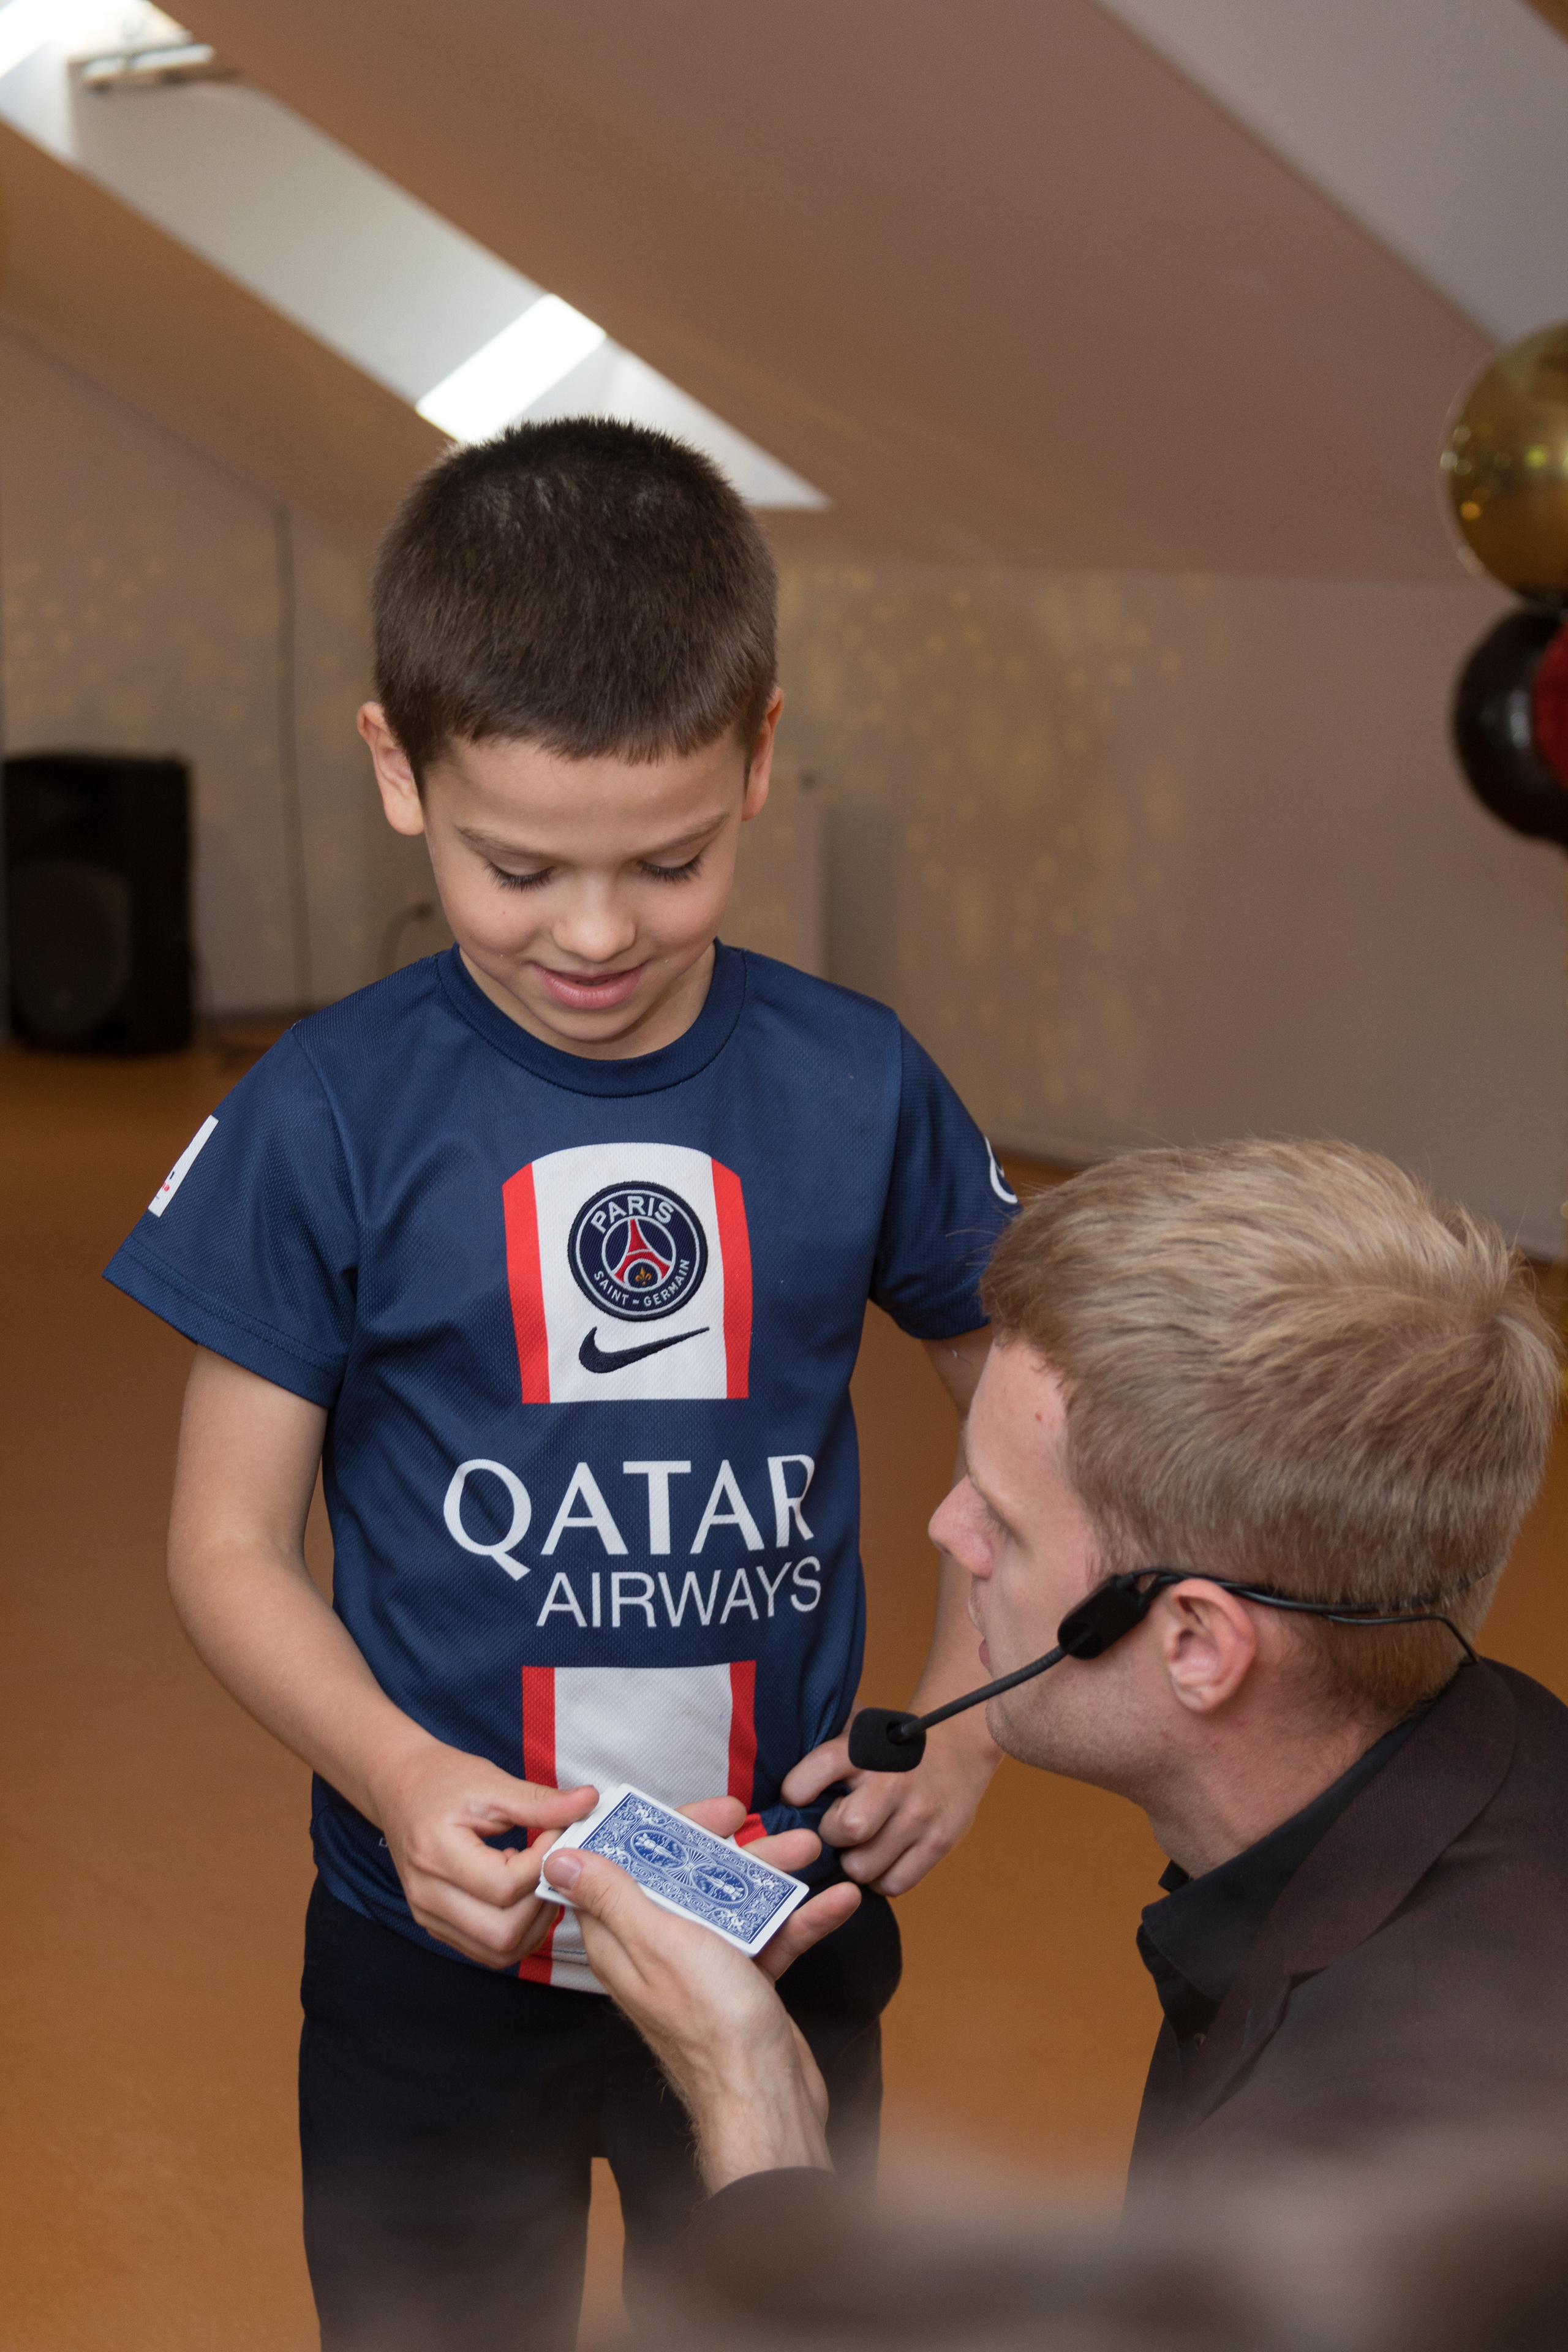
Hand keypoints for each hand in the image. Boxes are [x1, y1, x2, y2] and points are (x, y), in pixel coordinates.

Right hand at [369, 1729, 596, 1967]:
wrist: (399, 1787)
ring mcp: (428, 1916)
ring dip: (532, 1923)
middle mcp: (427, 1896)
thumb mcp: (492, 1782)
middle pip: (502, 1933)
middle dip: (541, 1903)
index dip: (544, 1863)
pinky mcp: (435, 1926)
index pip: (505, 1886)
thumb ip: (540, 1802)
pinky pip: (485, 1949)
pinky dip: (514, 1930)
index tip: (559, 1834)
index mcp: (436, 1854)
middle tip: (555, 1866)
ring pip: (497, 1951)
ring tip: (539, 1880)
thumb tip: (588, 1802)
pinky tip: (519, 1893)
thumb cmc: (442, 1780)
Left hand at [540, 1804, 857, 2190]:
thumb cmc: (711, 2024)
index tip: (696, 1809)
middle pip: (683, 1879)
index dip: (656, 1831)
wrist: (767, 2099)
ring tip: (809, 1849)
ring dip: (771, 1875)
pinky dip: (798, 1919)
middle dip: (725, 1845)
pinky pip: (768, 1939)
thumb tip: (557, 1859)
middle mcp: (658, 1953)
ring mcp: (702, 1970)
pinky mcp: (742, 1987)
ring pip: (731, 1904)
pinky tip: (836, 1901)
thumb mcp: (659, 1942)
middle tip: (755, 1817)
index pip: (625, 1868)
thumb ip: (613, 1896)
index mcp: (624, 1942)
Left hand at [782, 1722, 997, 1894]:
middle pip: (845, 1829)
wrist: (959, 1745)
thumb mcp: (856, 1728)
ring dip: (854, 1864)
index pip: (812, 1776)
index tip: (798, 1797)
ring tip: (859, 1846)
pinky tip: (882, 1858)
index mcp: (863, 1748)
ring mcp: (919, 1814)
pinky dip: (882, 1879)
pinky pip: (895, 1884)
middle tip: (836, 1828)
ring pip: (865, 1867)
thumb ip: (820, 1745)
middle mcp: (892, 1781)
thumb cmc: (892, 1744)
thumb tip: (770, 1771)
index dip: (796, 1792)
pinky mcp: (939, 1842)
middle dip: (831, 1836)